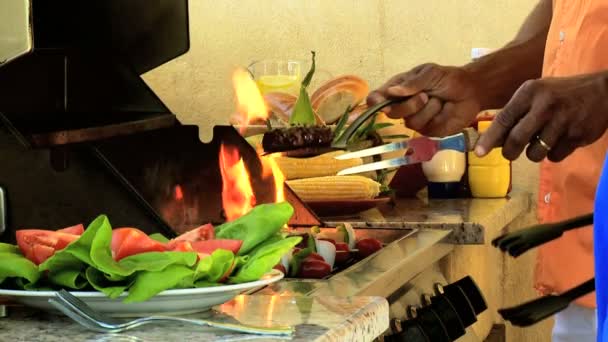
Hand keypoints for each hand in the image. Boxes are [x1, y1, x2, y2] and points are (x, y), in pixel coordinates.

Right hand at [367, 63, 481, 136]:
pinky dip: (436, 116)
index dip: (375, 101)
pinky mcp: (428, 131)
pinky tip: (444, 110)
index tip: (378, 101)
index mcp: (399, 89)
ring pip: (410, 122)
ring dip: (428, 109)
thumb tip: (391, 91)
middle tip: (425, 95)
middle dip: (409, 104)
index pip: (378, 97)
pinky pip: (425, 128)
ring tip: (439, 100)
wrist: (472, 91)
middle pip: (391, 113)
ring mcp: (414, 119)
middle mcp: (403, 106)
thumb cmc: (448, 79)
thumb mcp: (429, 73)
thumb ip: (411, 83)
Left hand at [475, 72, 607, 161]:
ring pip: (535, 153)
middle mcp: (545, 105)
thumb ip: (516, 114)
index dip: (489, 139)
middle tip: (510, 154)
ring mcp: (563, 121)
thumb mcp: (537, 94)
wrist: (604, 91)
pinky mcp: (577, 136)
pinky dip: (554, 154)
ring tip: (542, 141)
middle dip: (509, 152)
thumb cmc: (562, 94)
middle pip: (516, 140)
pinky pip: (555, 156)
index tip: (478, 153)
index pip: (504, 118)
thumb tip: (493, 141)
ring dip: (534, 153)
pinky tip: (561, 140)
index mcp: (531, 92)